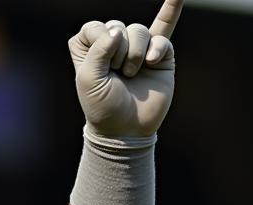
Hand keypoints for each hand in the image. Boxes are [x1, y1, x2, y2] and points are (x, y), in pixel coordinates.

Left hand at [69, 0, 181, 140]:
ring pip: (139, 30)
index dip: (95, 38)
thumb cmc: (103, 108)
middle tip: (117, 73)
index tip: (97, 62)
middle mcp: (115, 49)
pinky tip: (152, 60)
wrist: (127, 130)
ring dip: (136, 53)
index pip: (92, 28)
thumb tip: (117, 31)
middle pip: (117, 26)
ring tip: (132, 74)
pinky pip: (163, 35)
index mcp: (92, 54)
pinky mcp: (161, 55)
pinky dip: (157, 47)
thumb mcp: (89, 81)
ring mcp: (139, 50)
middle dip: (117, 49)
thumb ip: (97, 52)